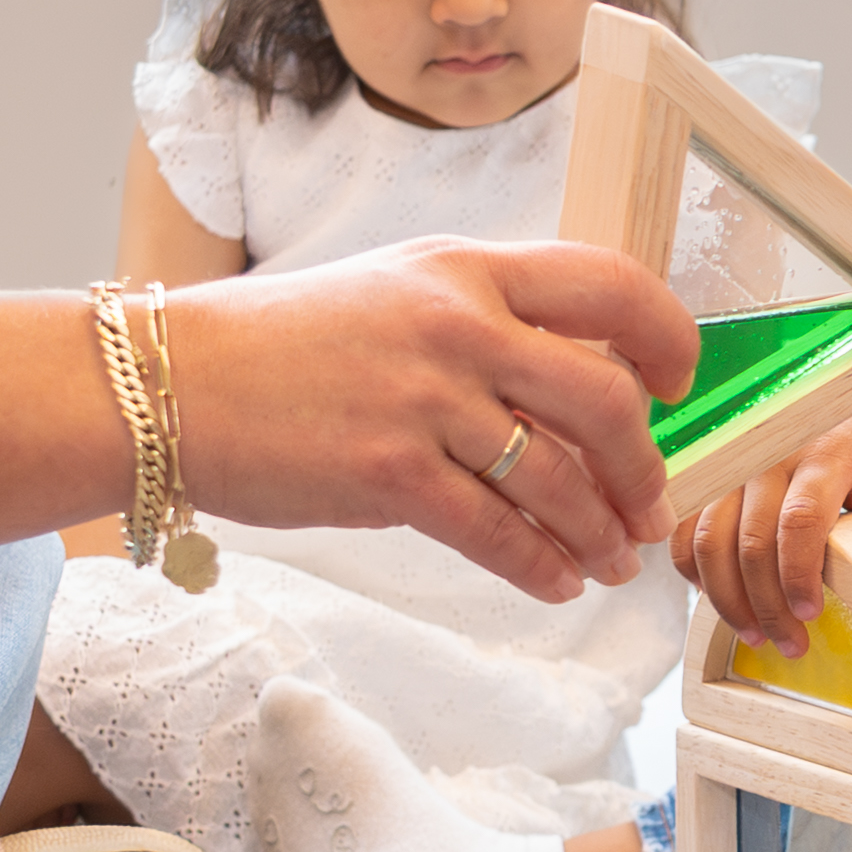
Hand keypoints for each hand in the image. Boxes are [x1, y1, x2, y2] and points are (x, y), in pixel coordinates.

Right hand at [158, 240, 687, 603]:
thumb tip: (568, 388)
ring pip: (558, 479)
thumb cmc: (281, 346)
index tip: (680, 382)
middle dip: (644, 468)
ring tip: (610, 563)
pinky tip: (554, 583)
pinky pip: (496, 532)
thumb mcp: (393, 294)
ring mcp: (425, 399)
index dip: (666, 336)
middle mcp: (457, 324)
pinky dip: (539, 566)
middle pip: (605, 398)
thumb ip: (480, 322)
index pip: (608, 284)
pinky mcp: (388, 473)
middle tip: (651, 507)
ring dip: (599, 533)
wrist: (172, 383)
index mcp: (465, 268)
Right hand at [669, 404, 851, 649]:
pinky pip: (686, 526)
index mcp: (825, 453)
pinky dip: (693, 568)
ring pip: (710, 539)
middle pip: (750, 541)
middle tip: (788, 645)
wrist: (838, 381)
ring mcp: (734, 462)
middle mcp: (771, 453)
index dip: (799, 575)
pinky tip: (716, 596)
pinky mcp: (711, 471)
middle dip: (765, 605)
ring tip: (754, 634)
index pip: (801, 520)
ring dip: (726, 598)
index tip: (810, 614)